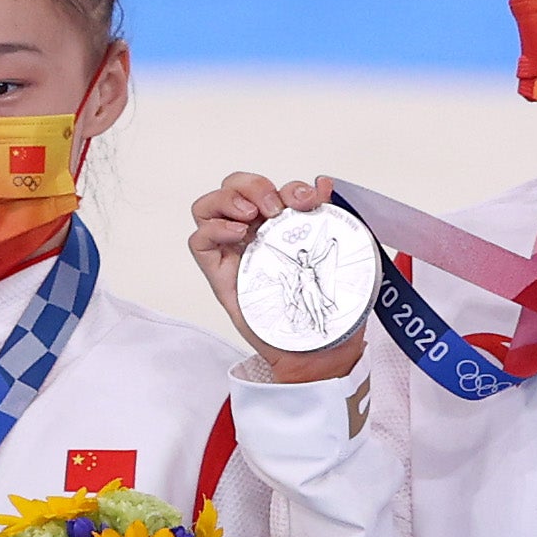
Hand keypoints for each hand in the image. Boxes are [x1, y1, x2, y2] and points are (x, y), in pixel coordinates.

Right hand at [189, 171, 365, 386]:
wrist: (320, 353)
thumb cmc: (329, 311)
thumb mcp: (337, 258)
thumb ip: (328, 219)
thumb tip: (323, 184)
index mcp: (282, 229)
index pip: (272, 191)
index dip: (289, 186)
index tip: (309, 199)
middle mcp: (253, 237)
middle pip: (234, 188)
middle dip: (253, 185)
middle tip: (275, 207)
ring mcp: (234, 255)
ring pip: (209, 207)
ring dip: (229, 199)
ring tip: (251, 215)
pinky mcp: (220, 276)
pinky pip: (199, 241)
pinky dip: (213, 227)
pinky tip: (239, 234)